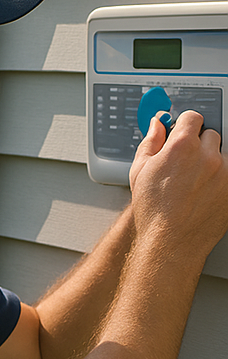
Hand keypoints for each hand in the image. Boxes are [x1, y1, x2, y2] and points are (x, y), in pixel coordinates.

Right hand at [129, 110, 227, 254]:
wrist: (170, 242)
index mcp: (182, 147)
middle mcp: (207, 156)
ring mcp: (225, 172)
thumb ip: (150, 142)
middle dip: (199, 144)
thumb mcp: (140, 172)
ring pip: (223, 154)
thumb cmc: (153, 211)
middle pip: (211, 134)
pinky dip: (221, 178)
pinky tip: (204, 191)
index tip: (183, 132)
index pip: (193, 117)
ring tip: (196, 181)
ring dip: (213, 161)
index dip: (185, 125)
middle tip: (186, 163)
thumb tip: (157, 124)